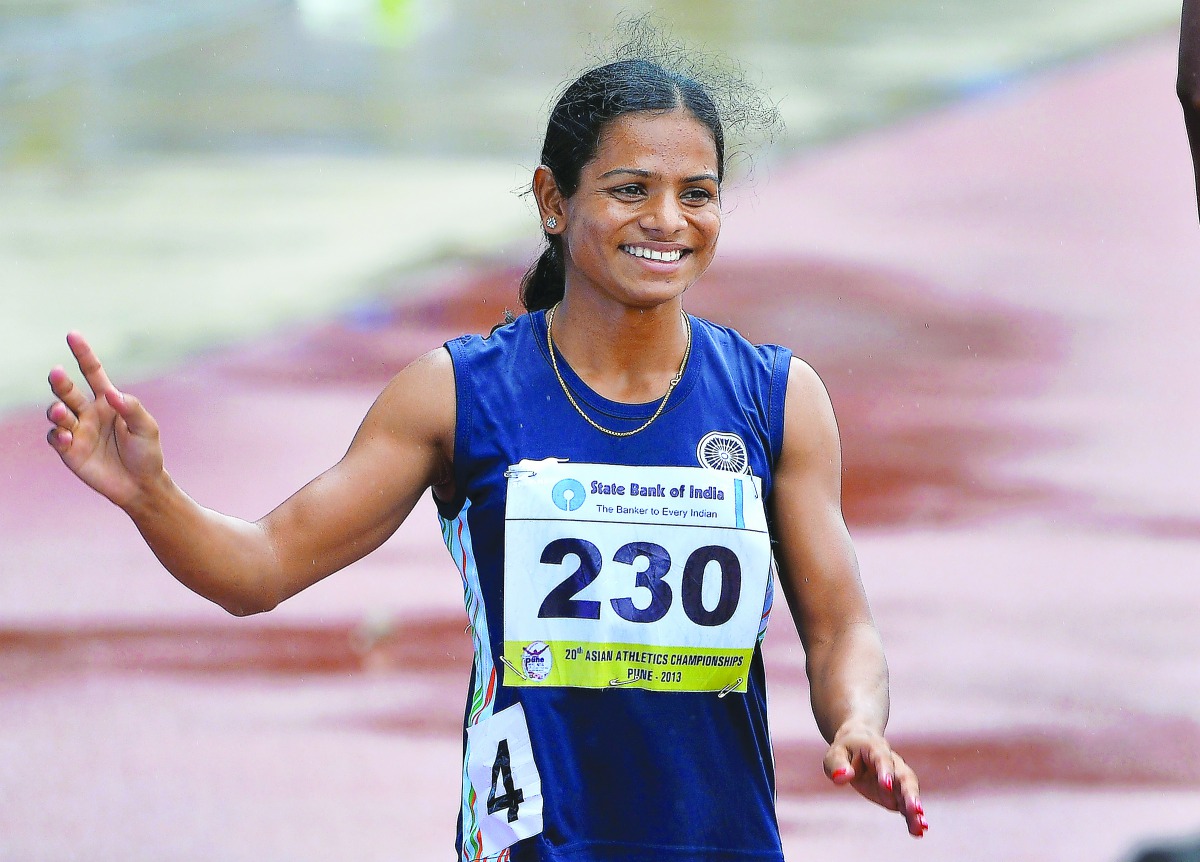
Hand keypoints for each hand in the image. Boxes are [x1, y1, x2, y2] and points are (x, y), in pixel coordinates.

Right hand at [46, 332, 165, 509]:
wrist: (140, 484)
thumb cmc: (146, 453)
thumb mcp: (146, 428)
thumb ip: (131, 408)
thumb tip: (111, 393)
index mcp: (108, 401)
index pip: (92, 372)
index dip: (83, 353)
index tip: (73, 334)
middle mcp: (89, 412)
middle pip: (68, 390)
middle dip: (60, 381)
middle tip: (57, 373)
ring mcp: (77, 430)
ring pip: (57, 412)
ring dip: (56, 410)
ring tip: (61, 412)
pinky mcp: (69, 450)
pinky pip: (56, 437)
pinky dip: (58, 435)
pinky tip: (67, 438)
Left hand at [824, 724, 927, 836]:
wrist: (858, 747)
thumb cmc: (845, 752)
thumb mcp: (835, 754)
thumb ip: (837, 764)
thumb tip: (843, 777)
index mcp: (876, 749)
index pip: (882, 759)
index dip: (885, 772)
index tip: (887, 786)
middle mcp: (893, 764)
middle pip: (905, 777)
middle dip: (910, 794)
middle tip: (916, 809)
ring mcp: (898, 780)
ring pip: (910, 792)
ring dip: (915, 809)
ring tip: (921, 825)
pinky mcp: (898, 795)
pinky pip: (907, 806)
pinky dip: (912, 818)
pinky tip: (918, 831)